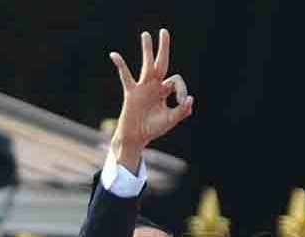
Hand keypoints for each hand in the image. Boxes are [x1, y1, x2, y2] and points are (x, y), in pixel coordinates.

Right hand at [108, 29, 193, 170]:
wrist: (136, 137)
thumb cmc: (153, 128)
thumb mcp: (171, 120)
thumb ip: (182, 111)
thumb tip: (190, 99)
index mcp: (165, 91)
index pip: (176, 80)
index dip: (182, 89)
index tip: (182, 101)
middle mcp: (154, 85)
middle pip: (161, 63)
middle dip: (163, 48)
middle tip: (164, 31)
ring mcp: (142, 87)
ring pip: (146, 65)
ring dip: (147, 50)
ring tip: (146, 35)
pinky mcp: (131, 92)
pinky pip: (126, 76)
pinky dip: (120, 66)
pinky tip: (114, 55)